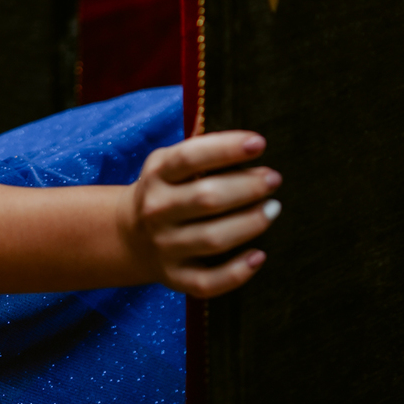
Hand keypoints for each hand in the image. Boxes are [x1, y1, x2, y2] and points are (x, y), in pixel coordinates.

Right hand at [121, 130, 281, 299]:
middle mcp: (157, 210)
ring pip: (213, 239)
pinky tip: (259, 255)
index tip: (259, 143)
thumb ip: (198, 146)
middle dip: (247, 187)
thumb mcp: (168, 162)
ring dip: (250, 223)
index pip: (190, 157)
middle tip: (274, 179)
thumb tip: (233, 122)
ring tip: (273, 208)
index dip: (226, 148)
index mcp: (156, 174)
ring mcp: (166, 247)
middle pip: (207, 198)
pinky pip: (210, 282)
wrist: (129, 235)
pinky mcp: (176, 279)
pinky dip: (238, 271)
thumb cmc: (164, 189)